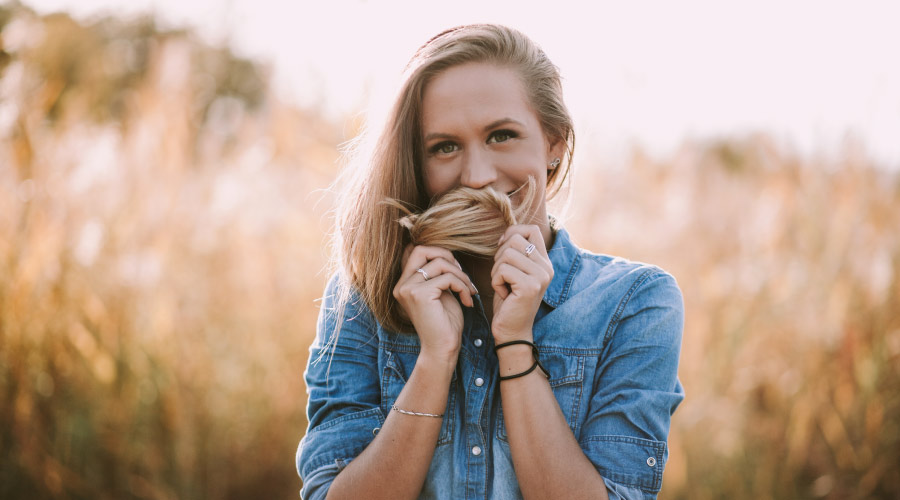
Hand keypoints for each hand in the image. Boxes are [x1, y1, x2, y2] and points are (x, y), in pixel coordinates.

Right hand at [393, 245, 476, 367]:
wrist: (443, 350)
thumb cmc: (445, 323)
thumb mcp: (440, 292)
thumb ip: (438, 273)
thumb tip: (445, 252)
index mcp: (404, 283)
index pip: (415, 251)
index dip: (438, 253)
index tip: (455, 270)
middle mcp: (401, 285)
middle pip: (422, 249)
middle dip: (447, 256)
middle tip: (461, 274)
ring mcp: (408, 289)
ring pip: (439, 263)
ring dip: (461, 275)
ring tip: (469, 291)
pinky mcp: (420, 295)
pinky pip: (447, 278)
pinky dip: (462, 286)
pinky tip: (467, 300)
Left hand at [490, 225, 552, 342]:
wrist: (512, 331)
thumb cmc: (509, 300)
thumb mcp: (514, 271)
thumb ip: (516, 252)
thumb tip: (507, 233)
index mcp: (545, 262)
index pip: (531, 230)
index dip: (512, 234)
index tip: (503, 251)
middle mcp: (547, 267)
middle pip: (515, 239)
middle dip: (499, 256)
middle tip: (503, 276)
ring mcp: (540, 276)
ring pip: (506, 254)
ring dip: (496, 270)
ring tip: (504, 285)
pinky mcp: (530, 286)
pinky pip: (502, 270)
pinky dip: (496, 282)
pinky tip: (504, 294)